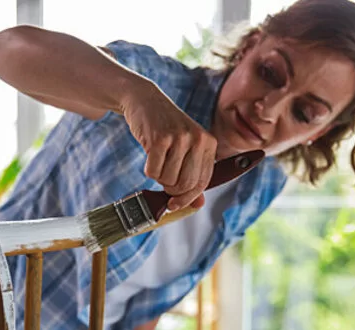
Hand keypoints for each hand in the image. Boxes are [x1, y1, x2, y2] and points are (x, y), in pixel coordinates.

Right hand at [119, 81, 217, 210]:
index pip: (203, 182)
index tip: (174, 204)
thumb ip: (192, 175)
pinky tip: (149, 156)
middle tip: (163, 178)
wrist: (145, 100)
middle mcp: (198, 139)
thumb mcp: (185, 148)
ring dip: (158, 177)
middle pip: (185, 185)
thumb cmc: (165, 128)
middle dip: (171, 189)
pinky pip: (152, 172)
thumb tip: (198, 204)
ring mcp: (179, 138)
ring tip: (157, 160)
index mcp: (209, 143)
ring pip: (168, 180)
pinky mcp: (160, 138)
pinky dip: (148, 170)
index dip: (188, 198)